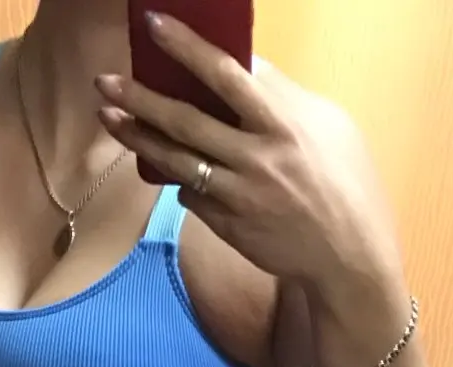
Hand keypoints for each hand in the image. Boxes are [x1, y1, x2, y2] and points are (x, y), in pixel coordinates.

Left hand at [97, 14, 406, 323]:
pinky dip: (176, 176)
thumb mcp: (330, 125)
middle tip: (105, 81)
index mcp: (282, 123)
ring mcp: (237, 194)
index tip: (153, 25)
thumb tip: (249, 68)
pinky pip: (191, 193)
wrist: (347, 255)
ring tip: (108, 115)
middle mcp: (255, 157)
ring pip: (176, 160)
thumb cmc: (346, 182)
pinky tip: (158, 161)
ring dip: (137, 136)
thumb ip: (286, 96)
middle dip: (140, 97)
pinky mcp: (227, 224)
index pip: (226, 73)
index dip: (186, 47)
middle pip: (185, 120)